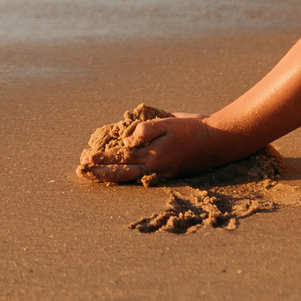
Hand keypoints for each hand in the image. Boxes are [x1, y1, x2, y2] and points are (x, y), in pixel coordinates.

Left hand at [76, 113, 247, 183]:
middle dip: (101, 172)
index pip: (121, 160)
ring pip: (131, 176)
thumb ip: (146, 132)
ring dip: (111, 175)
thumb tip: (126, 143)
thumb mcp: (168, 124)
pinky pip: (143, 174)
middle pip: (122, 174)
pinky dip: (127, 174)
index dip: (102, 160)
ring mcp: (162, 173)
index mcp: (153, 158)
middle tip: (81, 171)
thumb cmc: (193, 130)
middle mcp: (155, 169)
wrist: (219, 141)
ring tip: (94, 173)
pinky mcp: (169, 172)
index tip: (85, 159)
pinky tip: (119, 170)